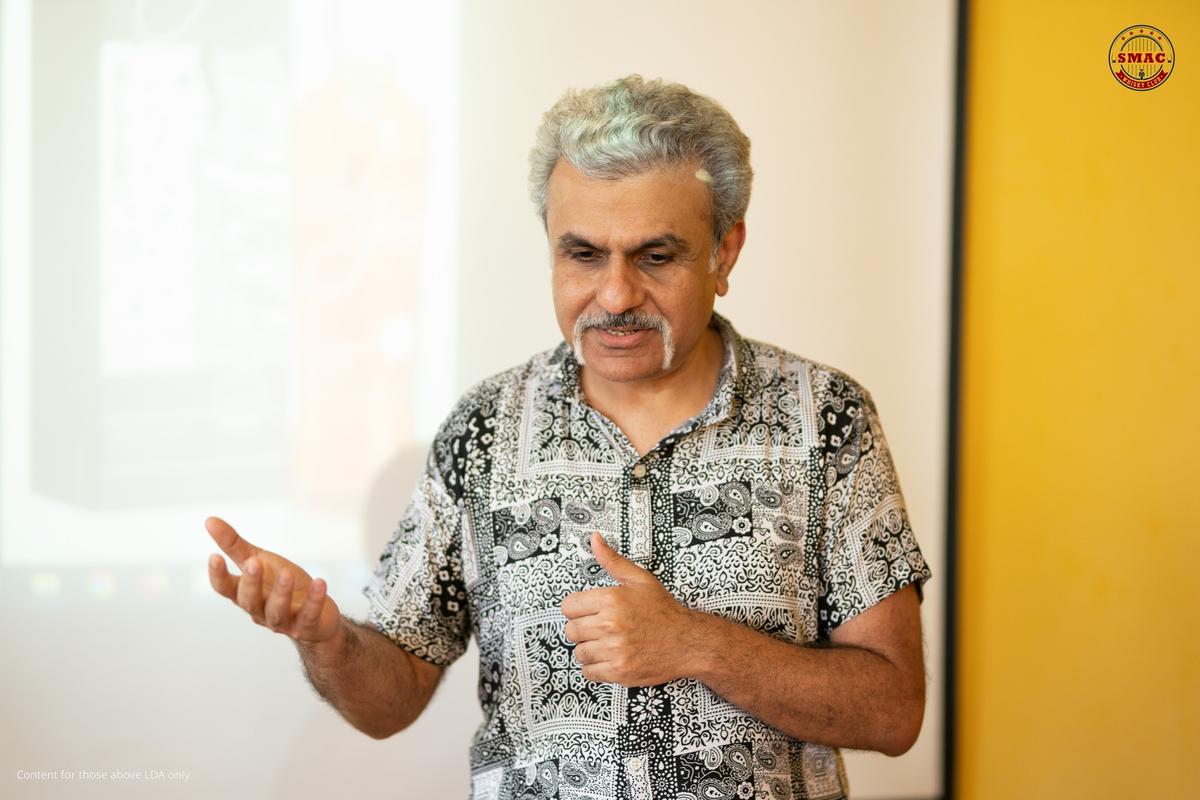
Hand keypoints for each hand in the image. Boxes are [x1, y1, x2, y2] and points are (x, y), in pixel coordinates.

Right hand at [206, 516, 340, 643]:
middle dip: (251, 583)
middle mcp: (260, 611)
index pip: (225, 589)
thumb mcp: (259, 561)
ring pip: (277, 612)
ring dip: (281, 593)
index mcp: (245, 594)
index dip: (217, 575)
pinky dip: (314, 600)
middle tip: (253, 562)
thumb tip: (209, 520)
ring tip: (287, 573)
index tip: (214, 556)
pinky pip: (308, 616)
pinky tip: (320, 582)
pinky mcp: (306, 627)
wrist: (316, 615)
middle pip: (249, 601)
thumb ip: (234, 545)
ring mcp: (283, 622)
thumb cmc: (281, 584)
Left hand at [560, 532, 699, 686]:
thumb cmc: (664, 611)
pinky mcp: (619, 672)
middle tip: (600, 627)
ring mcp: (614, 651)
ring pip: (579, 652)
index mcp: (611, 600)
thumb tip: (594, 539)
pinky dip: (596, 667)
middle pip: (571, 630)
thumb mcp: (639, 579)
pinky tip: (610, 657)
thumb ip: (612, 560)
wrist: (688, 641)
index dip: (577, 608)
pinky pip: (589, 673)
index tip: (588, 611)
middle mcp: (609, 625)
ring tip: (607, 642)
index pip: (568, 606)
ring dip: (589, 649)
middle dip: (583, 628)